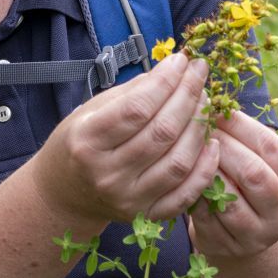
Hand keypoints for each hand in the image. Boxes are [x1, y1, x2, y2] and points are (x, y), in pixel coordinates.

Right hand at [31, 51, 219, 225]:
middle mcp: (107, 173)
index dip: (165, 81)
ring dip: (200, 126)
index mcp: (87, 141)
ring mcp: (128, 199)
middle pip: (162, 132)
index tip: (181, 61)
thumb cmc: (79, 143)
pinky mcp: (146, 216)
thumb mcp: (91, 110)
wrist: (65, 192)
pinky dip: (205, 167)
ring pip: (179, 162)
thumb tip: (173, 71)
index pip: (136, 108)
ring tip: (205, 101)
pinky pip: (186, 193)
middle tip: (199, 74)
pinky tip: (212, 141)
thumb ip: (132, 92)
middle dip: (188, 96)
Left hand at [188, 109, 277, 259]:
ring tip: (189, 150)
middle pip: (254, 173)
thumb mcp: (254, 160)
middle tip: (198, 127)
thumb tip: (213, 98)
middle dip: (223, 146)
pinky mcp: (230, 247)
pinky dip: (193, 194)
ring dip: (206, 170)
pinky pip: (206, 217)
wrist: (239, 234)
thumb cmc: (242, 182)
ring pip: (229, 199)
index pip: (273, 148)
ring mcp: (259, 235)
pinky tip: (183, 178)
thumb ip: (243, 136)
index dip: (241, 125)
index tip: (214, 107)